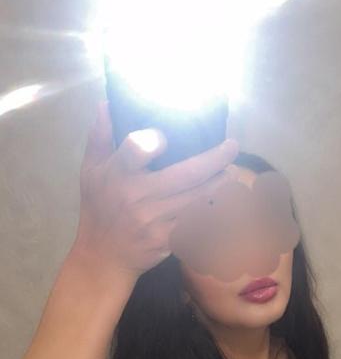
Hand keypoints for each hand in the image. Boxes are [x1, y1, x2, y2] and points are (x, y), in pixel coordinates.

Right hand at [73, 100, 238, 280]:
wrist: (103, 257)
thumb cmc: (97, 209)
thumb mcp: (90, 171)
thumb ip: (100, 136)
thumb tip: (108, 102)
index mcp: (117, 175)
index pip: (136, 149)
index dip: (155, 140)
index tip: (169, 136)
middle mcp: (137, 197)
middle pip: (186, 174)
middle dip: (215, 159)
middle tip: (232, 147)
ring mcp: (154, 221)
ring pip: (198, 198)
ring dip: (220, 184)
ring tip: (231, 172)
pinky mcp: (167, 240)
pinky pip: (197, 222)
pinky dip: (212, 211)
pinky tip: (222, 202)